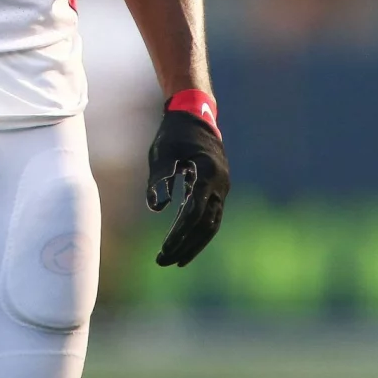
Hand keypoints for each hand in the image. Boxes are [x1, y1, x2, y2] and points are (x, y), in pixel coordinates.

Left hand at [145, 94, 229, 266]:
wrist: (195, 116)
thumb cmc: (175, 133)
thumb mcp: (162, 152)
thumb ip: (159, 178)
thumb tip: (156, 208)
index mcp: (208, 174)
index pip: (195, 213)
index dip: (180, 233)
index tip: (164, 248)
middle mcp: (220, 185)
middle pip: (206, 226)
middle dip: (185, 246)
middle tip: (164, 261)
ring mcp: (221, 189)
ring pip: (211, 226)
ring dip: (193, 244)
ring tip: (174, 261)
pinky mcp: (216, 190)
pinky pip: (210, 218)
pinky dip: (197, 233)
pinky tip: (182, 243)